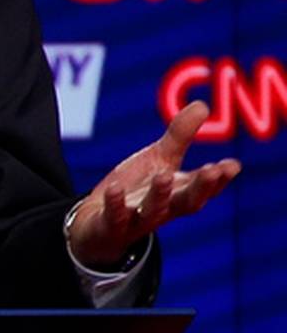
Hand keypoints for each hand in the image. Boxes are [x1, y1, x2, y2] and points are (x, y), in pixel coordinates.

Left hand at [66, 100, 240, 267]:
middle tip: (213, 170)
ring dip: (160, 195)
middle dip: (201, 187)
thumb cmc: (137, 189)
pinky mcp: (109, 227)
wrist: (99, 225)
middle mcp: (163, 209)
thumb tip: (202, 105)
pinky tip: (114, 188)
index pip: (205, 188)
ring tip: (164, 176)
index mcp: (180, 193)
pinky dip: (115, 204)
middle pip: (187, 202)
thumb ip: (180, 136)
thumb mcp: (159, 160)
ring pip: (152, 211)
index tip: (232, 165)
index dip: (219, 179)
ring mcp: (136, 220)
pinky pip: (113, 218)